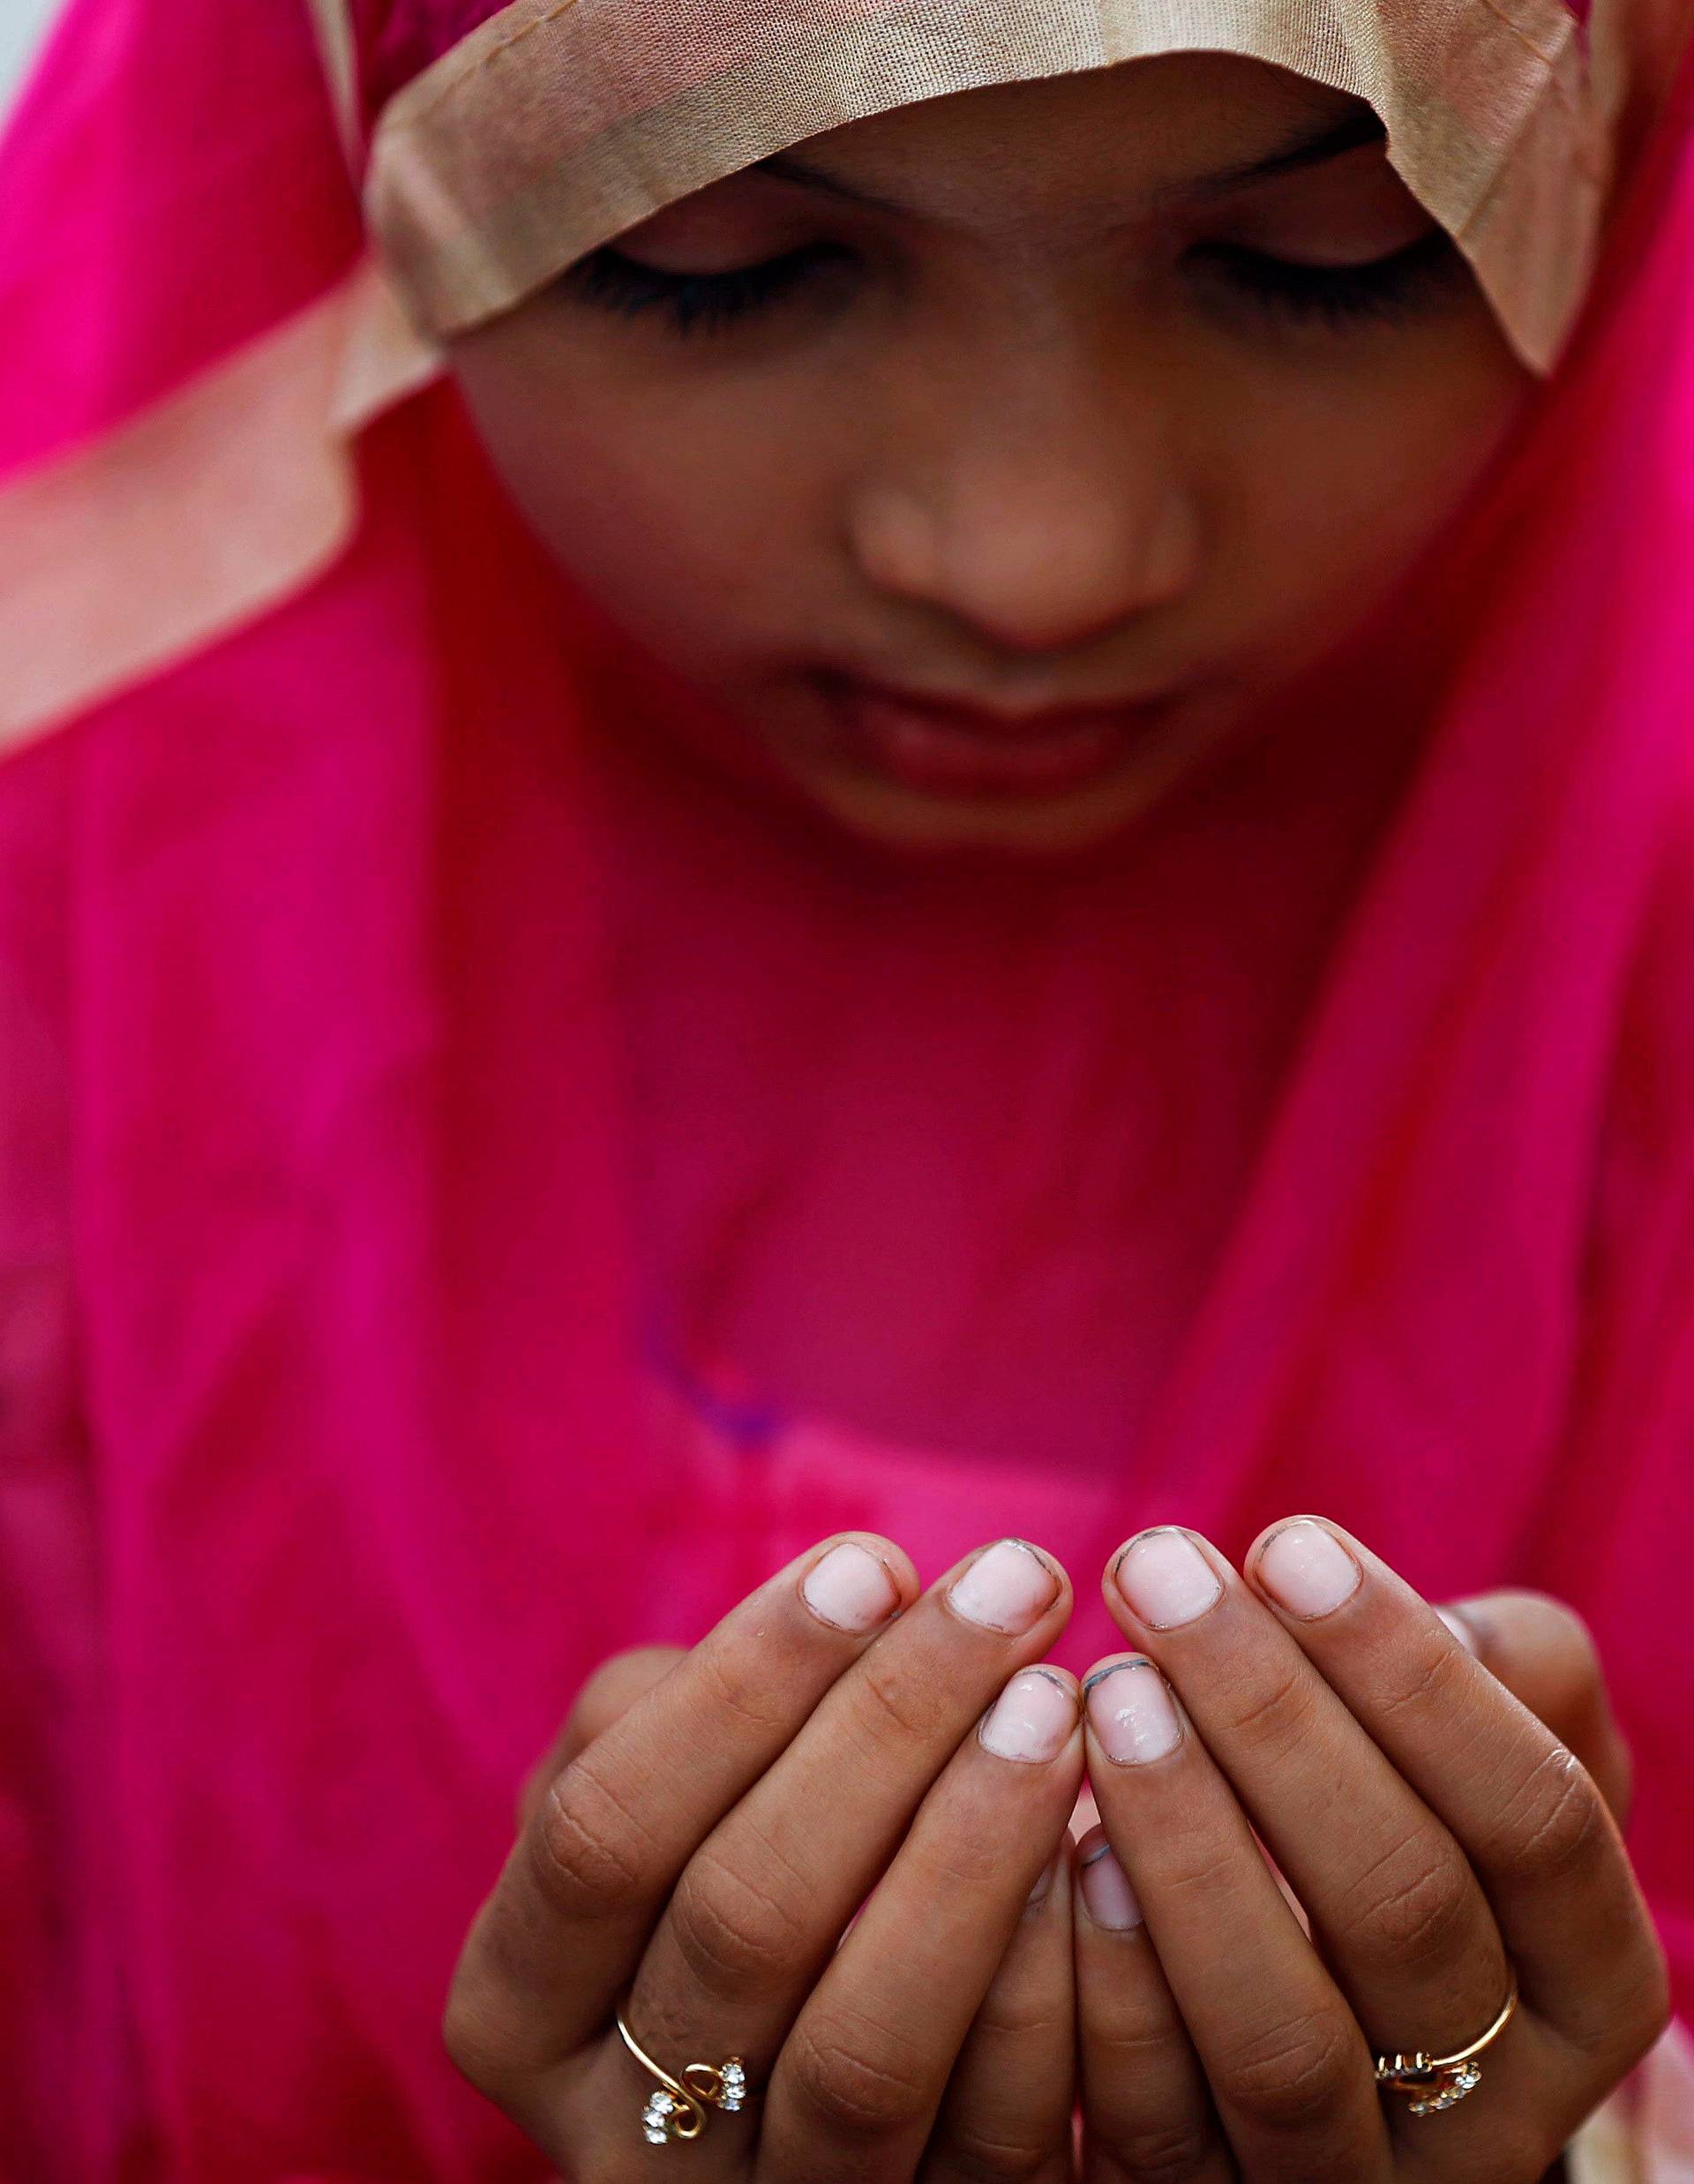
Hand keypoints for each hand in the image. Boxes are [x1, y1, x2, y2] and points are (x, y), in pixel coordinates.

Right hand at [444, 1532, 1085, 2179]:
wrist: (778, 2063)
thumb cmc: (712, 1855)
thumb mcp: (654, 1783)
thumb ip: (709, 1694)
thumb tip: (866, 1594)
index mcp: (515, 2001)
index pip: (606, 1829)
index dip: (744, 1687)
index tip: (876, 1562)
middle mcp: (614, 2139)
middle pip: (742, 1920)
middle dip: (888, 1729)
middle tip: (1016, 1584)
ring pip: (862, 2044)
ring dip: (971, 1847)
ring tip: (1055, 1696)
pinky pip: (984, 2133)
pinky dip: (1049, 1979)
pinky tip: (1101, 1839)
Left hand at [1072, 1518, 1670, 2181]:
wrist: (1314, 2003)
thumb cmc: (1400, 1814)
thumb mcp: (1487, 1747)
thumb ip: (1488, 1662)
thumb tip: (1373, 1597)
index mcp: (1590, 1975)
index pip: (1534, 1817)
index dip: (1410, 1673)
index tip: (1284, 1540)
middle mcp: (1500, 2103)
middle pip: (1404, 1909)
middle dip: (1272, 1719)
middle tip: (1156, 1571)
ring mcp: (1358, 2176)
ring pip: (1282, 2037)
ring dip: (1188, 1846)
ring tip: (1108, 1689)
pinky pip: (1160, 2121)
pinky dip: (1107, 1982)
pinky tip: (1061, 1843)